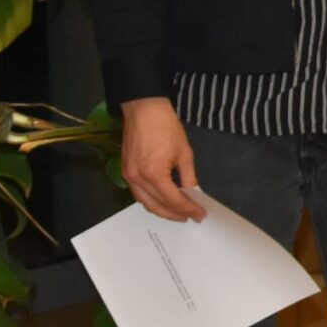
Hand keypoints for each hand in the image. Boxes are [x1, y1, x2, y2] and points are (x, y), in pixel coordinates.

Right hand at [120, 98, 205, 221]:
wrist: (144, 109)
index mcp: (154, 174)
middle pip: (158, 206)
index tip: (200, 214)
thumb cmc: (166, 127)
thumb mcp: (184, 153)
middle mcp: (138, 179)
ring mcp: (129, 176)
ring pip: (145, 203)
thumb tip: (193, 194)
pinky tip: (162, 202)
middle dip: (175, 214)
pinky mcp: (125, 171)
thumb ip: (188, 177)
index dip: (188, 209)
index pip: (173, 200)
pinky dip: (151, 201)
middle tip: (191, 217)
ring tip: (178, 213)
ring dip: (162, 211)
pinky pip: (138, 194)